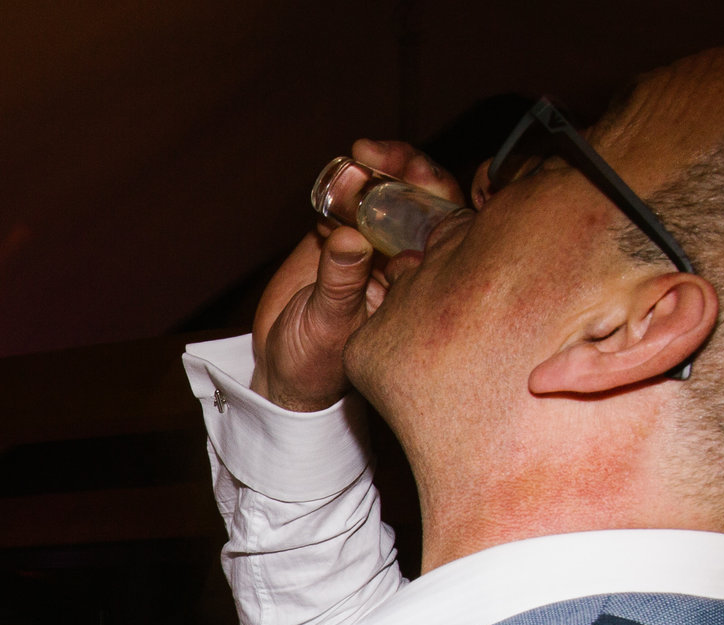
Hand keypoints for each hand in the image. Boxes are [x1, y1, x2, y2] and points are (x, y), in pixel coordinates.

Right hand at [253, 139, 462, 411]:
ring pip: (382, 193)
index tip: (410, 172)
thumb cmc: (315, 364)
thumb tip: (350, 238)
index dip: (431, 190)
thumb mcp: (328, 327)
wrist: (280, 372)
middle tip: (371, 154)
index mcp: (418, 280)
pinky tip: (330, 179)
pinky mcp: (336, 238)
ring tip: (350, 162)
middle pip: (417, 197)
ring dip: (367, 172)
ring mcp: (369, 245)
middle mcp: (401, 257)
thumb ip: (340, 283)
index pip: (442, 223)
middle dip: (400, 168)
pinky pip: (345, 201)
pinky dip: (338, 185)